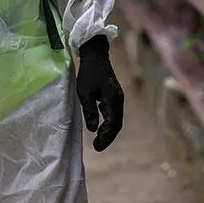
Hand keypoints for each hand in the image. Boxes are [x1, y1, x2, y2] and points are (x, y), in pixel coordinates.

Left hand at [76, 34, 123, 150]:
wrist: (96, 55)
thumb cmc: (88, 72)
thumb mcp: (85, 92)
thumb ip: (89, 111)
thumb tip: (92, 129)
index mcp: (113, 100)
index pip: (112, 123)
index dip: (105, 137)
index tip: (96, 146)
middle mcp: (119, 100)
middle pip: (117, 123)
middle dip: (108, 137)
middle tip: (98, 147)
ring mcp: (118, 97)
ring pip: (117, 119)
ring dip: (109, 131)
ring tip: (99, 141)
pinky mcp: (114, 95)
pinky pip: (114, 113)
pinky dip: (109, 123)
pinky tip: (101, 127)